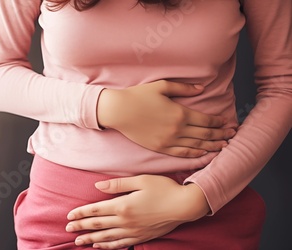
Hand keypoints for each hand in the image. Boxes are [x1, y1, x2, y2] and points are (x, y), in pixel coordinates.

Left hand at [65, 175, 209, 248]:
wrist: (185, 205)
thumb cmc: (164, 188)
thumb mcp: (140, 180)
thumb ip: (117, 185)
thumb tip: (98, 186)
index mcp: (123, 205)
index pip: (96, 210)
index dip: (81, 213)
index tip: (69, 216)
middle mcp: (125, 220)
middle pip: (97, 224)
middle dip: (81, 227)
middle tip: (68, 229)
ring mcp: (133, 231)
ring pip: (106, 237)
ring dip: (90, 238)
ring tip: (78, 241)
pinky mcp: (141, 236)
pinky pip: (120, 244)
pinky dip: (107, 246)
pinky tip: (99, 245)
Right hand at [97, 80, 235, 156]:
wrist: (118, 111)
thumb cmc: (138, 95)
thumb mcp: (162, 86)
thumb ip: (184, 88)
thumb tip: (202, 89)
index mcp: (180, 113)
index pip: (206, 120)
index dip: (219, 122)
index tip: (228, 123)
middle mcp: (177, 129)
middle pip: (205, 134)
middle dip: (220, 135)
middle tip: (232, 135)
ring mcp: (168, 140)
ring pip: (196, 145)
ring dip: (212, 146)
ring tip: (223, 146)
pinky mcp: (160, 147)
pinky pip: (182, 153)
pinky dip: (195, 154)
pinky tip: (203, 154)